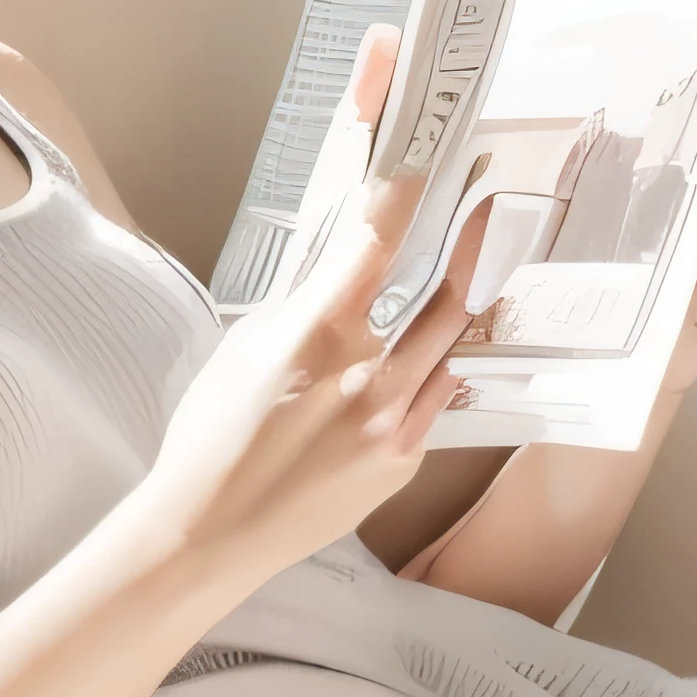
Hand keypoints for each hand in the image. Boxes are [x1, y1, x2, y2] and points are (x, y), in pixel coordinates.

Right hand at [151, 152, 483, 578]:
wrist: (214, 532)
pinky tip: (425, 361)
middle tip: (484, 213)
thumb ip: (301, 301)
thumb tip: (342, 260)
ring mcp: (394, 420)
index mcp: (317, 332)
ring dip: (456, 307)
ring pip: (448, 345)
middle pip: (441, 293)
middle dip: (465, 248)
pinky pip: (433, 400)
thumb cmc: (213, 436)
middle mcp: (367, 373)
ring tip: (471, 274)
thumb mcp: (245, 347)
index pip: (377, 242)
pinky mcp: (404, 459)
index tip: (429, 164)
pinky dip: (430, 374)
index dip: (407, 197)